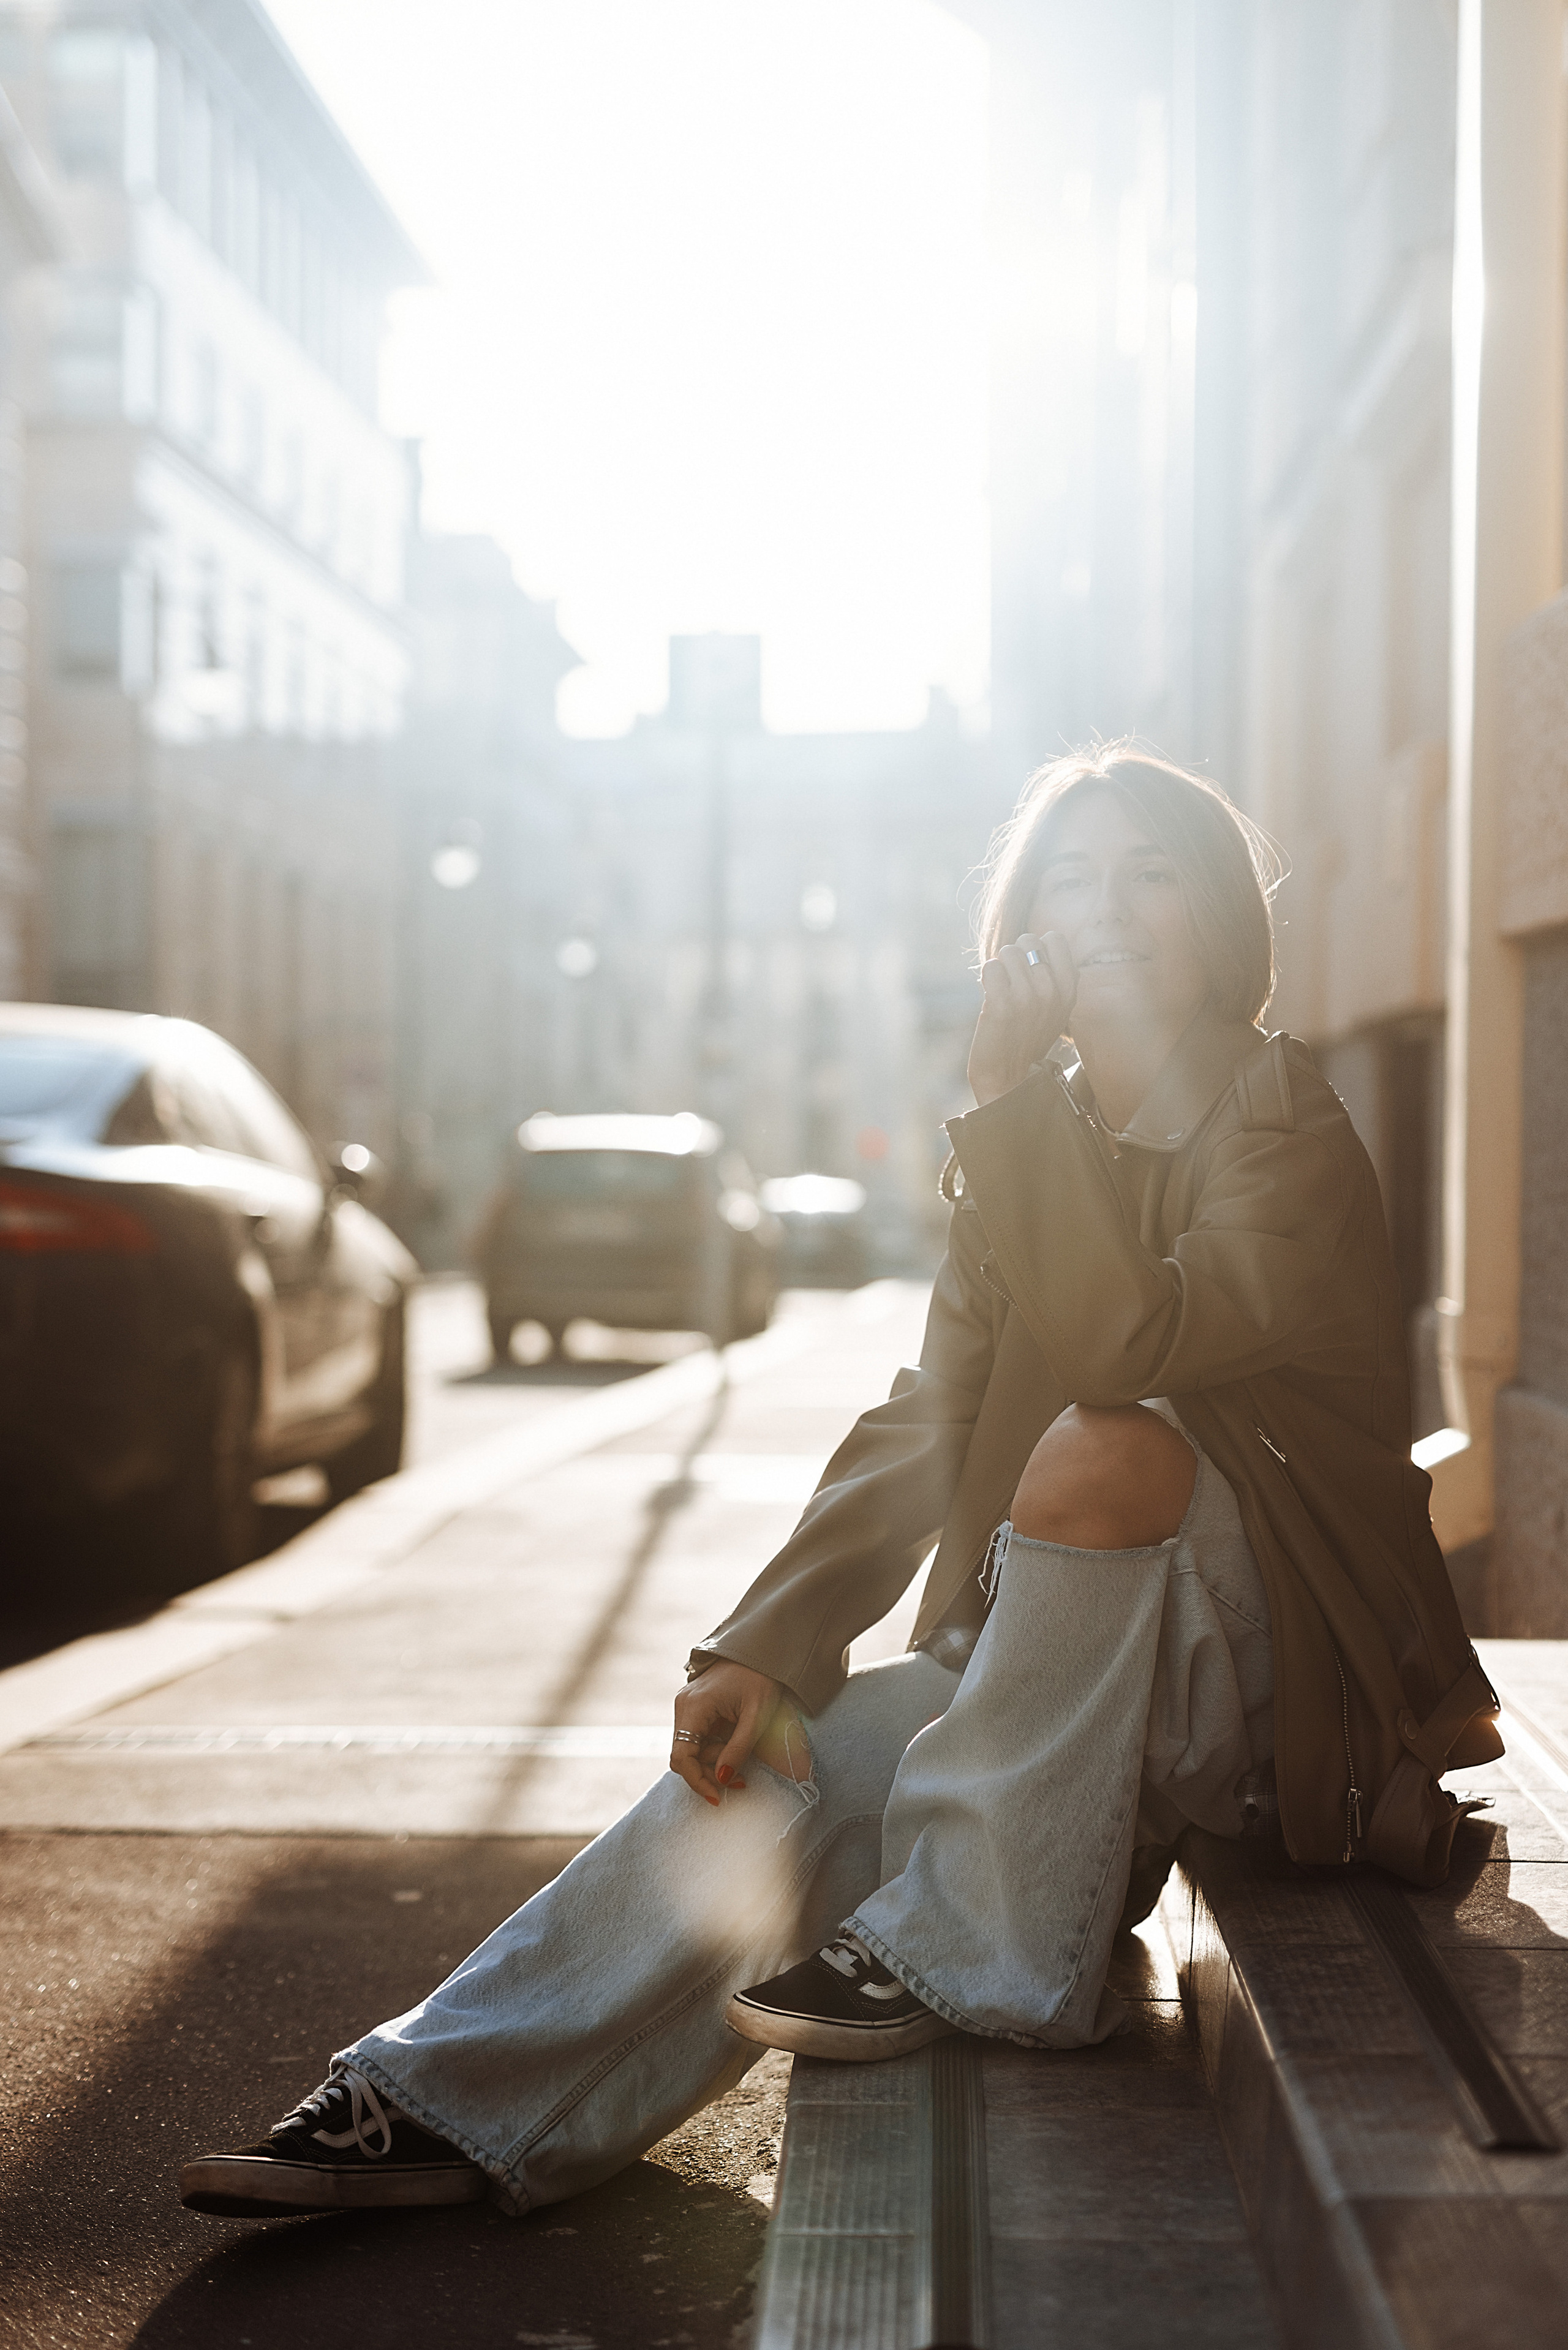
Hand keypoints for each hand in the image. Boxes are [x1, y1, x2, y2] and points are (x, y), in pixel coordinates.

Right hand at [670, 1660, 779, 1805]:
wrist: (762, 1649)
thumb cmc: (761, 1678)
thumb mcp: (757, 1716)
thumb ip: (738, 1749)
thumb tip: (722, 1779)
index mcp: (694, 1707)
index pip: (681, 1757)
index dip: (696, 1781)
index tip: (718, 1796)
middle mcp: (683, 1707)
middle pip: (686, 1756)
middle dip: (710, 1772)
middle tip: (741, 1781)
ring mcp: (687, 1706)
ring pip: (692, 1750)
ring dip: (715, 1763)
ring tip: (743, 1764)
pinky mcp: (696, 1708)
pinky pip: (699, 1739)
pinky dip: (715, 1751)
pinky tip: (734, 1752)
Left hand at [967, 931, 1076, 1106]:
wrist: (1010, 1080)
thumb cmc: (1028, 1040)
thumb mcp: (1057, 1010)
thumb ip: (1058, 977)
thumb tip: (1048, 941)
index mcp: (1070, 990)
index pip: (1055, 938)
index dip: (1036, 948)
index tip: (1030, 970)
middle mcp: (1053, 990)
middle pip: (1028, 939)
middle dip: (1015, 955)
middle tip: (1012, 982)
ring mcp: (1028, 997)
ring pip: (1007, 951)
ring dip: (999, 968)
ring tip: (1001, 992)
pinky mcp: (1002, 1005)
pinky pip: (990, 966)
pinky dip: (985, 978)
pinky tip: (990, 997)